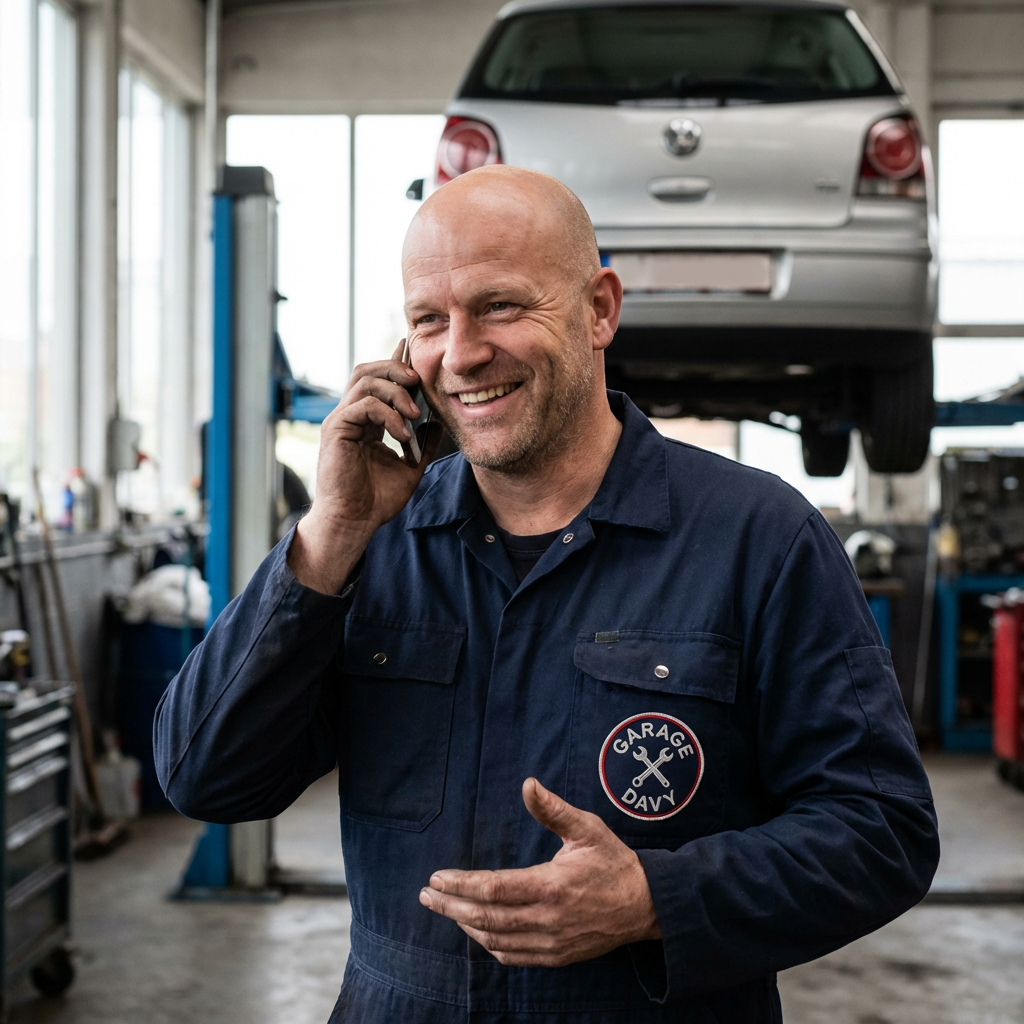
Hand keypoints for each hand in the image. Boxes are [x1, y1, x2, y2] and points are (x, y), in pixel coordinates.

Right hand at [289, 342, 443, 593]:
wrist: (355, 522)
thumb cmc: (376, 500)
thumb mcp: (410, 468)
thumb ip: (423, 445)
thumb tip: (439, 423)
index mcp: (366, 422)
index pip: (377, 381)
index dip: (395, 363)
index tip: (412, 350)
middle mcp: (350, 416)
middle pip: (367, 371)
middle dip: (395, 368)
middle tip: (418, 380)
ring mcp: (341, 421)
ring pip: (365, 381)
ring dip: (395, 392)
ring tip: (415, 413)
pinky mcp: (336, 429)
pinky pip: (363, 406)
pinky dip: (388, 415)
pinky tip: (403, 435)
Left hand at [419, 778, 659, 966]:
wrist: (645, 905)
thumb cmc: (613, 862)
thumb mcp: (587, 828)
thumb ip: (554, 809)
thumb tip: (528, 784)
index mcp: (552, 886)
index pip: (494, 889)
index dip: (461, 884)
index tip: (436, 877)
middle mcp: (547, 920)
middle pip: (486, 918)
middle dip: (450, 906)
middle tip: (426, 895)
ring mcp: (551, 943)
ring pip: (496, 939)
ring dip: (465, 924)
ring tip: (445, 907)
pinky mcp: (556, 957)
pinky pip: (513, 956)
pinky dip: (489, 944)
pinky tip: (476, 929)